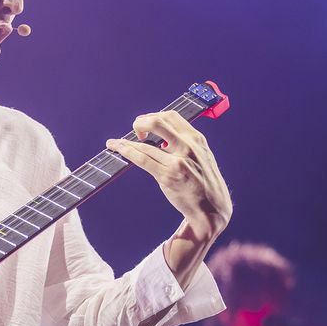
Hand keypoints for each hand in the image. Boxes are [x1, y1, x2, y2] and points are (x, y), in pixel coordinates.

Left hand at [106, 110, 231, 238]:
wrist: (212, 210)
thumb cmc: (205, 184)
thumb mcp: (202, 157)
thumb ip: (186, 145)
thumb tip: (163, 139)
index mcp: (197, 139)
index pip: (171, 116)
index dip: (154, 116)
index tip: (146, 124)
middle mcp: (188, 146)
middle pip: (157, 122)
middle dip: (140, 123)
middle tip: (134, 131)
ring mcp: (177, 161)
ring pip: (144, 144)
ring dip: (125, 142)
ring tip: (114, 143)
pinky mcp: (168, 176)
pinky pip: (142, 159)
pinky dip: (126, 151)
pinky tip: (117, 149)